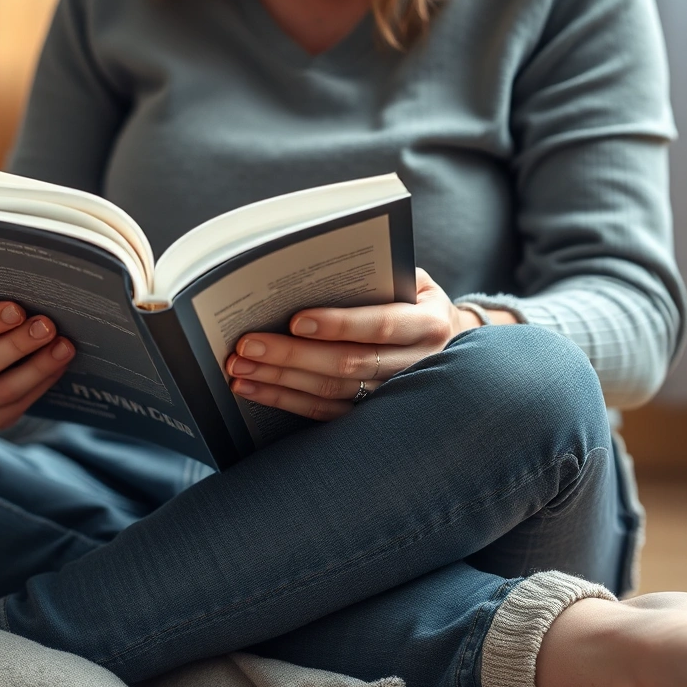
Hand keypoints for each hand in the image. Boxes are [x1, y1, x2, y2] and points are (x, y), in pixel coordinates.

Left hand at [224, 268, 511, 419]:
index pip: (383, 325)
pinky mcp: (370, 415)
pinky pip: (323, 412)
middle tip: (246, 345)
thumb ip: (374, 276)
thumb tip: (311, 271)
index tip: (296, 320)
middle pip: (348, 363)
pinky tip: (251, 388)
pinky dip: (283, 399)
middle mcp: (417, 364)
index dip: (340, 324)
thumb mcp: (410, 280)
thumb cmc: (413, 300)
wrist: (448, 344)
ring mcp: (394, 395)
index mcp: (430, 324)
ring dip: (279, 379)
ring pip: (331, 390)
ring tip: (238, 367)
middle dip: (292, 355)